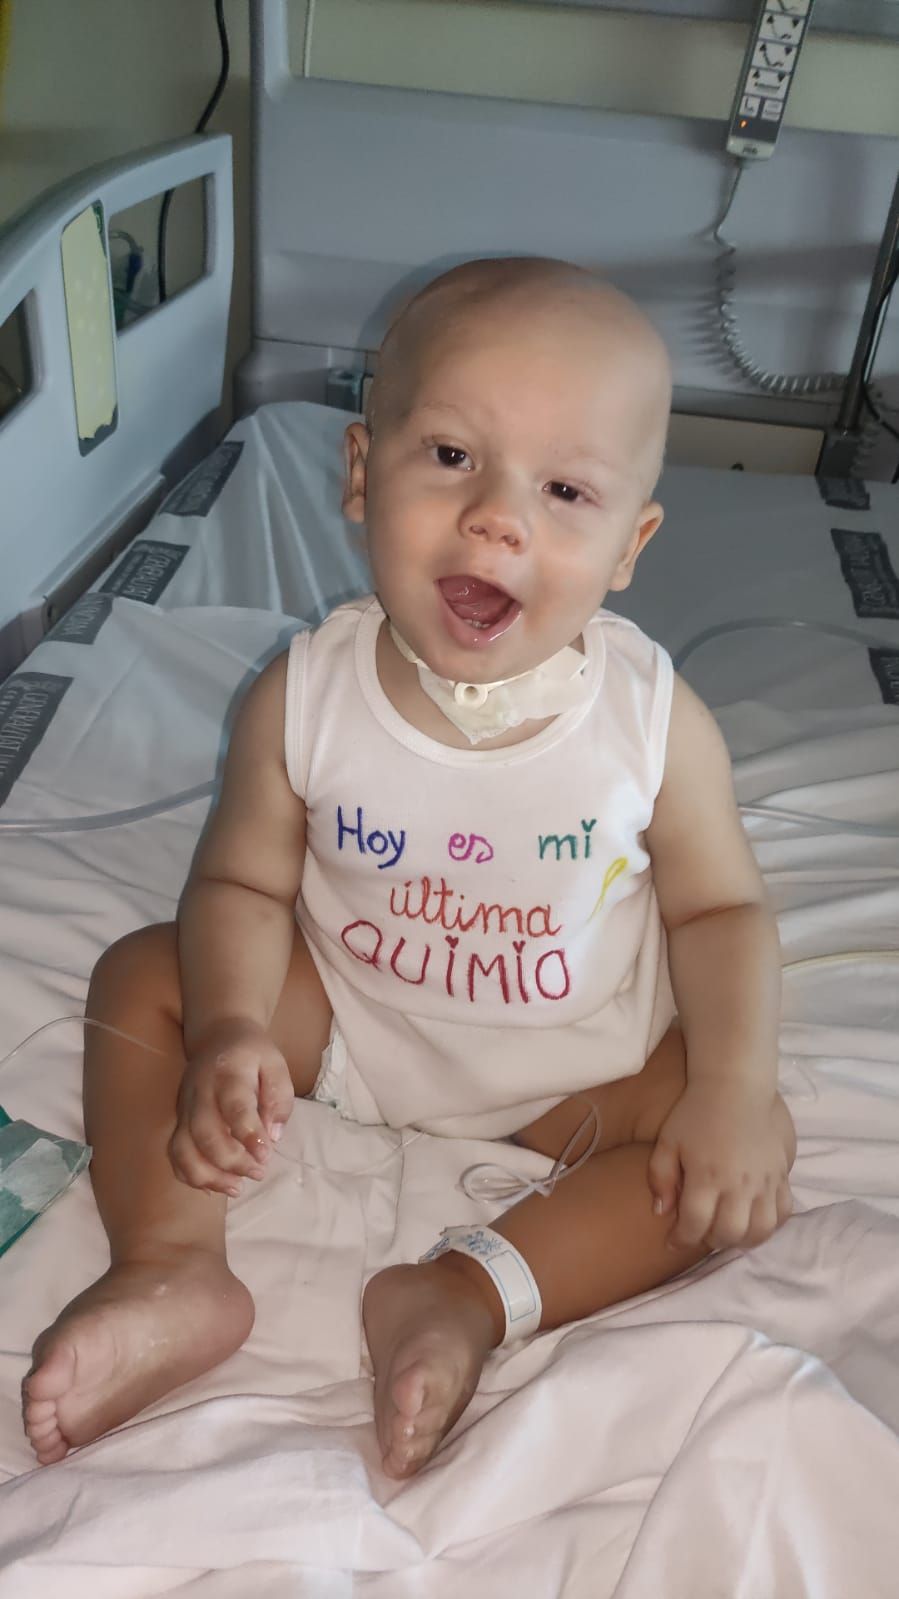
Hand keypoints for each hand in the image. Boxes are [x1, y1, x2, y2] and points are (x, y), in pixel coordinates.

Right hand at [168, 1019, 294, 1196]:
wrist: (217, 1036)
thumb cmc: (252, 1054)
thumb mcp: (276, 1065)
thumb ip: (279, 1099)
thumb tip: (272, 1136)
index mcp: (228, 1072)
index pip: (234, 1106)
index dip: (249, 1135)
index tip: (266, 1155)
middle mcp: (200, 1091)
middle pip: (205, 1133)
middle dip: (231, 1161)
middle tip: (258, 1173)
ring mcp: (184, 1107)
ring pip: (183, 1148)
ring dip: (208, 1175)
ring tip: (236, 1188)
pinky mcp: (178, 1120)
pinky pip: (175, 1154)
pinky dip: (190, 1176)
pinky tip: (215, 1186)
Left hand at [648, 1079, 794, 1251]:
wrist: (736, 1086)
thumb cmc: (696, 1112)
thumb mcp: (667, 1141)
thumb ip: (660, 1177)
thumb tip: (662, 1212)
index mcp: (707, 1176)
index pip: (695, 1225)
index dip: (681, 1239)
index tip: (674, 1240)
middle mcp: (739, 1184)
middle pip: (729, 1234)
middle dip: (711, 1241)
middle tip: (702, 1232)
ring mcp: (765, 1181)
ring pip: (761, 1230)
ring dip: (743, 1239)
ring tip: (728, 1229)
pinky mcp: (782, 1174)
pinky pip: (784, 1212)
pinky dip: (770, 1223)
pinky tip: (753, 1218)